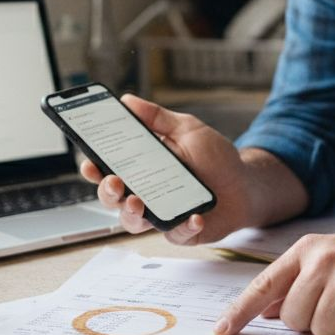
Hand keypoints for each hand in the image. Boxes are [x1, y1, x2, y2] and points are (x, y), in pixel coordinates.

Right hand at [79, 94, 256, 244]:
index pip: (108, 169)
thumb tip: (128, 100)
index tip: (89, 162)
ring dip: (131, 214)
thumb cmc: (215, 158)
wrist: (245, 185)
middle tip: (114, 182)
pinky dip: (183, 227)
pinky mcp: (182, 231)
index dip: (94, 168)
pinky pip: (175, 235)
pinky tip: (194, 216)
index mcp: (142, 168)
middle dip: (107, 191)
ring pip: (133, 222)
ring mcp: (161, 214)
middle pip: (112, 198)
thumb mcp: (187, 130)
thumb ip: (158, 117)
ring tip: (138, 202)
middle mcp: (145, 193)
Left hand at [214, 220, 334, 334]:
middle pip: (296, 318)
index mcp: (308, 250)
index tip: (222, 331)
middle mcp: (324, 258)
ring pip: (323, 329)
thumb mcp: (334, 261)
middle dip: (317, 324)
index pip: (265, 285)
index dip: (241, 311)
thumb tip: (267, 311)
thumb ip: (299, 283)